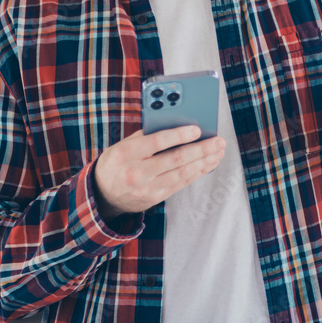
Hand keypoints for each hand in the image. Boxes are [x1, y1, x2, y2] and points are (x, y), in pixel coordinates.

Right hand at [93, 126, 224, 220]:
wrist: (103, 194)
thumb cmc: (117, 162)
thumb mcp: (123, 145)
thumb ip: (147, 135)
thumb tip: (178, 124)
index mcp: (127, 154)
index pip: (156, 142)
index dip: (178, 135)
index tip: (197, 129)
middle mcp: (137, 172)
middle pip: (175, 159)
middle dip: (200, 149)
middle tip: (218, 141)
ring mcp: (147, 188)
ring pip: (182, 173)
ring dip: (204, 162)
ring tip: (218, 152)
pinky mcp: (155, 198)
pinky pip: (181, 183)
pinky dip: (197, 173)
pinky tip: (207, 164)